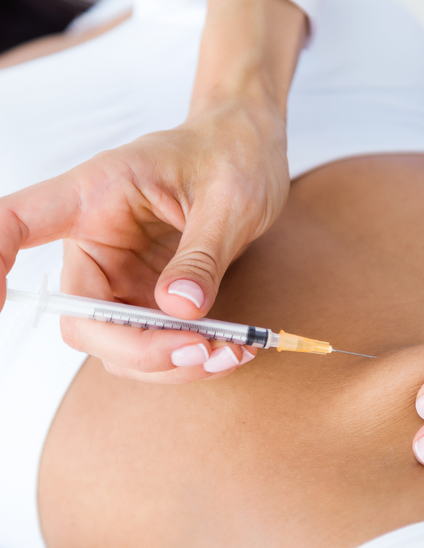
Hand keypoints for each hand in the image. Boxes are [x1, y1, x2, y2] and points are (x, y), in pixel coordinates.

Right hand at [0, 98, 289, 381]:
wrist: (249, 156)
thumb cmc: (229, 156)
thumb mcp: (226, 199)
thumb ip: (201, 254)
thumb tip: (181, 308)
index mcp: (96, 197)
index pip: (17, 223)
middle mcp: (99, 245)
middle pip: (84, 319)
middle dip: (140, 349)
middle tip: (202, 349)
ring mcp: (123, 280)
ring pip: (121, 347)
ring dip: (172, 365)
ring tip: (230, 352)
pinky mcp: (152, 300)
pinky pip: (157, 346)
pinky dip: (191, 359)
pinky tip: (230, 352)